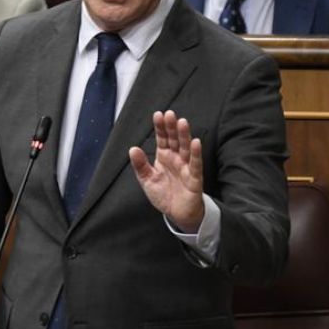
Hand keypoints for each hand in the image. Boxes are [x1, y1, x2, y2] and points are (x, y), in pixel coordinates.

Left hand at [129, 110, 205, 231]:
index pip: (162, 138)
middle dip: (172, 127)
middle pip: (174, 140)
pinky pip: (196, 164)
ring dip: (184, 136)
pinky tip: (196, 142)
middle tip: (170, 114)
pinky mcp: (194, 178)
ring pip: (186, 148)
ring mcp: (186, 167)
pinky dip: (196, 154)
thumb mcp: (147, 180)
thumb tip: (132, 149)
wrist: (177, 213)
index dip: (160, 127)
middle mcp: (176, 158)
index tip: (158, 114)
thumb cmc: (164, 194)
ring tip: (182, 122)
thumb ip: (140, 165)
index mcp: (164, 156)